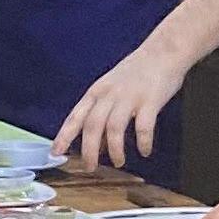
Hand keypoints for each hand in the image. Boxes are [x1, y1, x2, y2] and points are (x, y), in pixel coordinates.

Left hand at [53, 46, 185, 173]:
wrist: (164, 51)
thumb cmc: (137, 73)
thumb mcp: (111, 90)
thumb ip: (102, 115)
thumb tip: (97, 145)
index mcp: (96, 92)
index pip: (75, 117)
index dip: (64, 136)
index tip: (55, 152)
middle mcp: (109, 95)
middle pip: (92, 126)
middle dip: (88, 150)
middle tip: (89, 167)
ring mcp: (129, 97)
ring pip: (114, 128)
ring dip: (114, 150)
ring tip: (118, 162)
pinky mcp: (151, 100)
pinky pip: (144, 126)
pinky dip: (143, 142)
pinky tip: (144, 151)